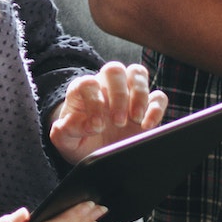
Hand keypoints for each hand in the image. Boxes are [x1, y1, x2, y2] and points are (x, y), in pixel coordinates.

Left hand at [51, 61, 168, 163]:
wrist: (97, 152)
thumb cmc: (80, 142)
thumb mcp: (66, 141)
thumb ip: (63, 132)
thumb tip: (71, 124)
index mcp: (83, 91)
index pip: (88, 83)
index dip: (93, 102)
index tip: (97, 126)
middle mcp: (106, 87)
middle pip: (114, 69)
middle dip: (118, 94)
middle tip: (118, 121)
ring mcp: (128, 94)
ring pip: (137, 73)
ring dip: (139, 95)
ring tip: (135, 119)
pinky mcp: (147, 107)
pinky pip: (158, 96)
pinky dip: (156, 108)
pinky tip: (148, 126)